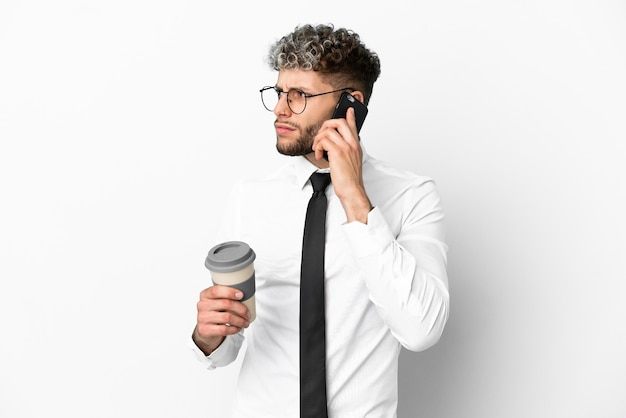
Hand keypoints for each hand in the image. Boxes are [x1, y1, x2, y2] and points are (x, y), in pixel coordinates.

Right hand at [193, 285, 250, 354]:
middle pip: (226, 304)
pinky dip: (234, 329)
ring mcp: (202, 318)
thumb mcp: (217, 301)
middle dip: (241, 309)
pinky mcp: (205, 330)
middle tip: (248, 314)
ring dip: (240, 321)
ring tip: (246, 322)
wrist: (205, 329)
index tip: (241, 295)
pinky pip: (224, 329)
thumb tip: (247, 294)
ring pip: (227, 317)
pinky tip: (238, 328)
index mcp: (205, 295)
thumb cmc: (215, 312)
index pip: (216, 290)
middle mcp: (202, 305)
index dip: (230, 292)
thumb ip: (226, 296)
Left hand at [313, 107, 372, 222]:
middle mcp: (352, 144)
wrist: (352, 189)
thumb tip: (337, 146)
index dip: (350, 116)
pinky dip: (318, 147)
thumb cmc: (350, 179)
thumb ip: (347, 151)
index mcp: (356, 145)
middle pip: (339, 122)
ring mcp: (345, 147)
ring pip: (327, 131)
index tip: (348, 110)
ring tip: (317, 149)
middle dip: (326, 125)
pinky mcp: (337, 152)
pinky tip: (319, 155)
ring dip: (318, 139)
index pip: (353, 125)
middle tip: (321, 135)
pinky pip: (323, 141)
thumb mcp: (352, 162)